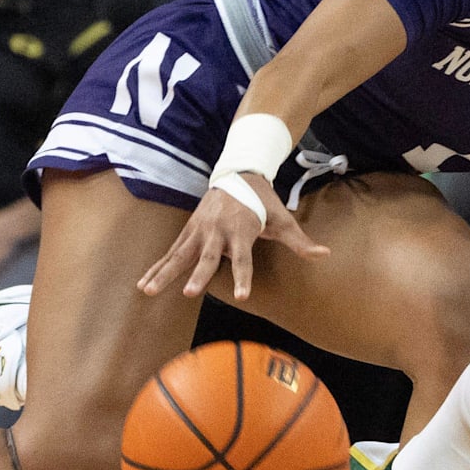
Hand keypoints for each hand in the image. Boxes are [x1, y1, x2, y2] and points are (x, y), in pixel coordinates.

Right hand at [138, 174, 328, 299]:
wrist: (238, 173)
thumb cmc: (264, 202)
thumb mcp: (283, 220)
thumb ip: (301, 242)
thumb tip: (325, 254)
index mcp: (241, 230)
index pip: (245, 259)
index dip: (244, 277)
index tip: (244, 296)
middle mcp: (217, 231)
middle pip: (207, 257)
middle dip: (198, 275)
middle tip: (189, 293)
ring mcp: (199, 230)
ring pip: (179, 254)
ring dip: (164, 273)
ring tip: (148, 291)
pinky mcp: (188, 231)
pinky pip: (171, 252)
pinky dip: (157, 266)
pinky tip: (143, 283)